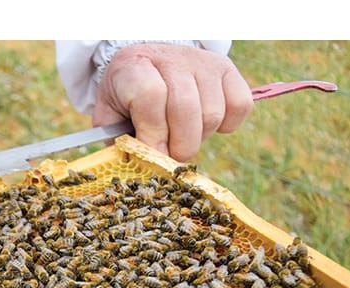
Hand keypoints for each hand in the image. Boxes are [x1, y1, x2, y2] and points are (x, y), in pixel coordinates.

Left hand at [93, 43, 253, 162]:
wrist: (148, 65)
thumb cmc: (126, 100)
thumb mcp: (110, 117)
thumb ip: (119, 141)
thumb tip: (141, 167)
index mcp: (134, 66)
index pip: (151, 96)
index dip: (153, 132)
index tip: (152, 154)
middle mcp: (171, 58)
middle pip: (185, 109)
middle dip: (178, 146)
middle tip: (169, 157)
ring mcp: (203, 61)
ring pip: (212, 114)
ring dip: (199, 137)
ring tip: (182, 136)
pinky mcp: (227, 68)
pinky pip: (239, 106)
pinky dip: (226, 126)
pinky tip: (204, 125)